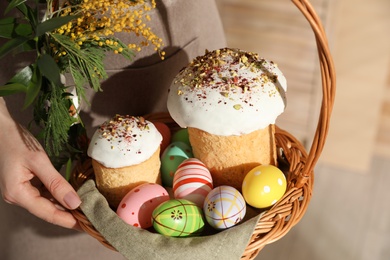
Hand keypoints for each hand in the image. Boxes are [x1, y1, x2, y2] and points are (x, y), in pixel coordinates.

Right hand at [0, 98, 80, 229]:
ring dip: (65, 206)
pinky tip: (73, 196)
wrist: (0, 129)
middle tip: (90, 218)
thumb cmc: (17, 142)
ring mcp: (21, 190)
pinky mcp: (26, 183)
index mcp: (18, 194)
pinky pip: (44, 193)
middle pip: (47, 210)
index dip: (68, 220)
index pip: (47, 213)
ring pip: (47, 203)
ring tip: (85, 210)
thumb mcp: (39, 161)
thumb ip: (56, 183)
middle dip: (69, 215)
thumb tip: (74, 202)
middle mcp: (18, 196)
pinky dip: (58, 195)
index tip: (86, 225)